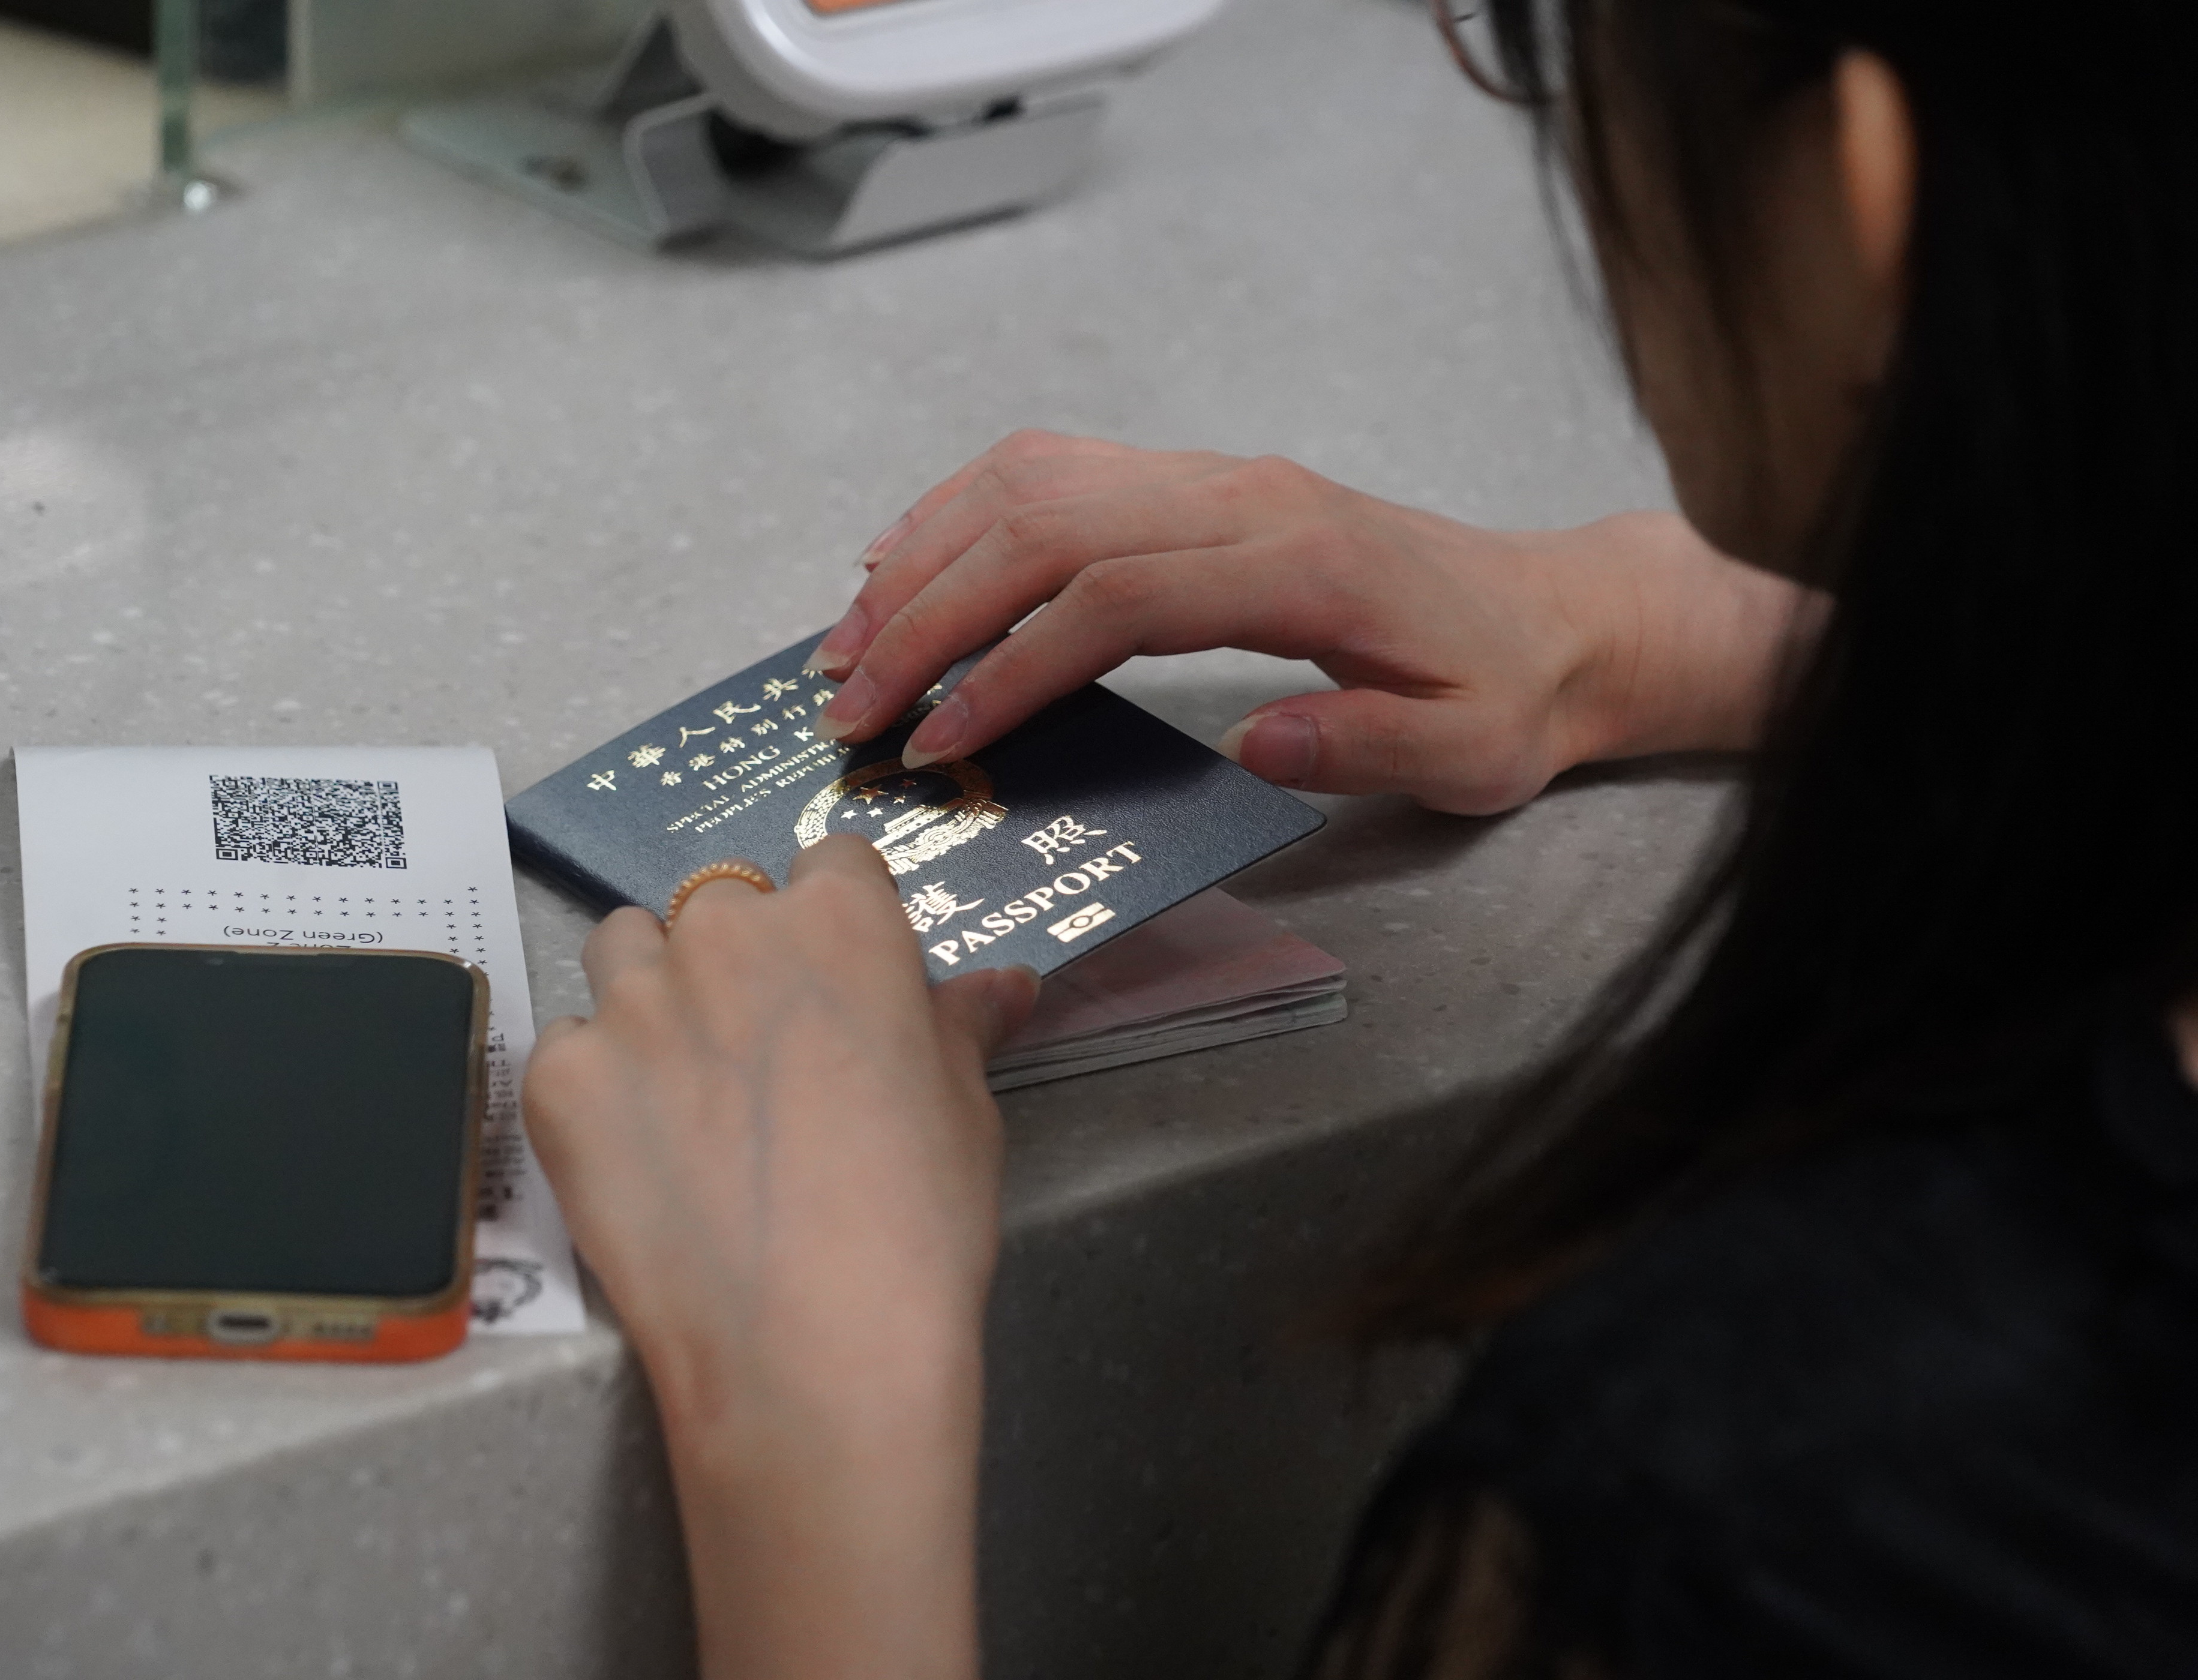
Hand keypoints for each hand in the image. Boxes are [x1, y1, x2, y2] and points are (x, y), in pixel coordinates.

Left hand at [523, 835, 1035, 1679]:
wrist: (811, 1351)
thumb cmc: (917, 1225)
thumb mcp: (965, 1112)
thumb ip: (960, 1025)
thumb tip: (1007, 983)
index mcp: (839, 919)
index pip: (829, 864)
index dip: (835, 926)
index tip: (837, 989)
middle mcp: (723, 933)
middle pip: (717, 906)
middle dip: (736, 963)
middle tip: (762, 1062)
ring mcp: (629, 1002)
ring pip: (623, 952)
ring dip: (651, 997)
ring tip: (687, 1097)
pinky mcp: (558, 1077)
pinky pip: (568, 1047)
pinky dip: (596, 1086)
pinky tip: (639, 1158)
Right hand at [806, 431, 1814, 815]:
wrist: (1551, 617)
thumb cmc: (1504, 691)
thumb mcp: (1468, 748)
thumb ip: (1367, 745)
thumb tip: (1256, 745)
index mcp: (1298, 565)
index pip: (1114, 596)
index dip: (1012, 666)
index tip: (941, 739)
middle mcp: (1241, 496)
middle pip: (1043, 526)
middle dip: (928, 612)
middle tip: (852, 699)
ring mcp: (1212, 476)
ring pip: (1032, 481)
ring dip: (925, 553)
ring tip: (848, 638)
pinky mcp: (1195, 480)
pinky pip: (1055, 471)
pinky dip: (964, 512)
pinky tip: (907, 561)